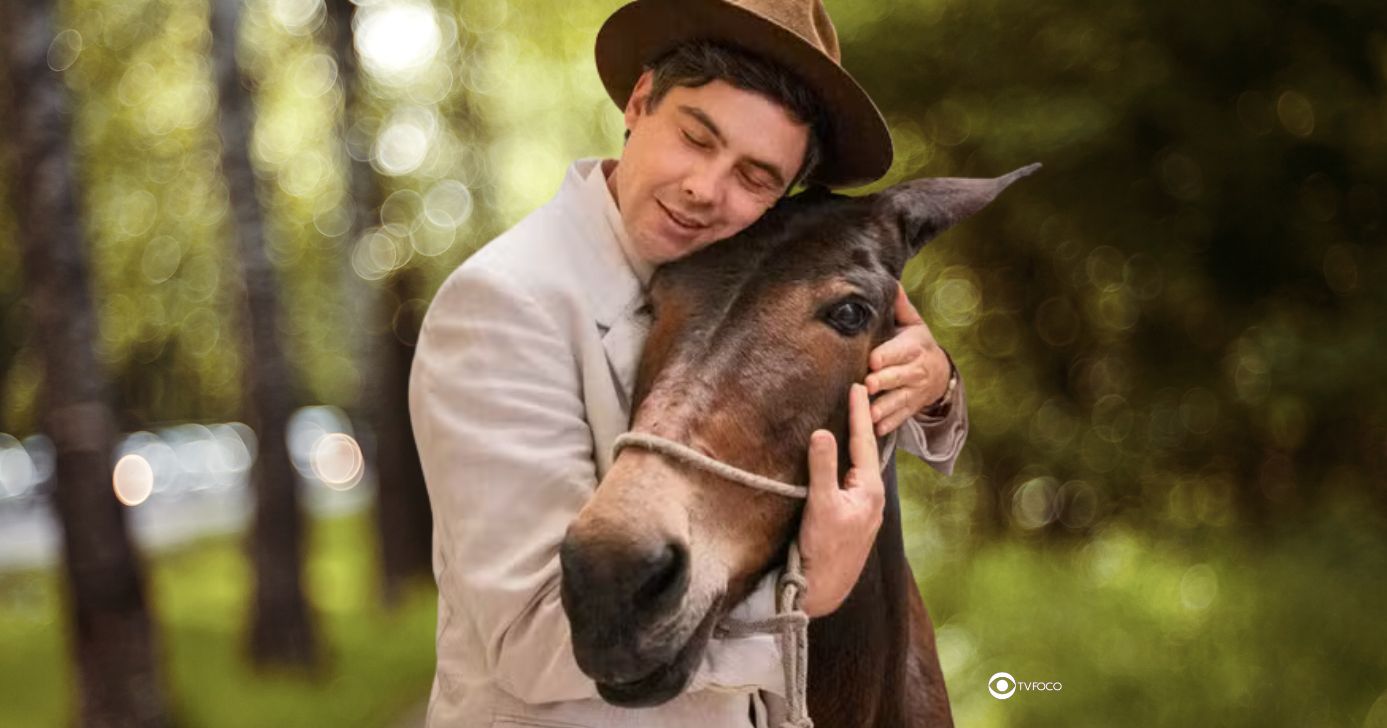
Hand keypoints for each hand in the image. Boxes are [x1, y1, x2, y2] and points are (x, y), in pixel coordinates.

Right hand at [797, 383, 884, 617]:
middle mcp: (872, 498)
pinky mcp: (853, 520)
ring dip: (856, 445)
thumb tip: (822, 432)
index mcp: (869, 490)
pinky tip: (841, 463)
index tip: (857, 387)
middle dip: (862, 425)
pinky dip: (848, 464)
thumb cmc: (824, 550)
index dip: (859, 413)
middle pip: (867, 452)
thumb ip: (822, 467)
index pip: (864, 442)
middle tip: (857, 396)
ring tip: (851, 422)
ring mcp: (864, 511)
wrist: (824, 590)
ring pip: (861, 468)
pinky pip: (852, 481)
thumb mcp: (821, 504)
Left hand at [864, 284, 950, 436]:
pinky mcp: (909, 408)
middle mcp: (915, 370)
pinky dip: (888, 425)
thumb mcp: (913, 324)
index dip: (886, 356)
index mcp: (913, 347)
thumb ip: (899, 306)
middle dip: (884, 381)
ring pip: (898, 401)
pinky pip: (899, 418)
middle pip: (898, 377)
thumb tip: (889, 281)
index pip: (898, 351)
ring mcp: (913, 392)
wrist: (940, 374)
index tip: (872, 360)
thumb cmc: (917, 344)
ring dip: (883, 408)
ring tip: (868, 414)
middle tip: (867, 385)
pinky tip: (875, 431)